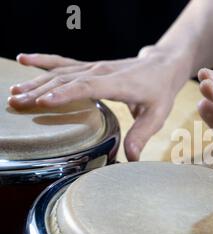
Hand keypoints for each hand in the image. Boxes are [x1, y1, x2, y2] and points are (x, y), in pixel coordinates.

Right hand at [9, 47, 190, 160]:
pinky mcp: (91, 67)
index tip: (44, 101)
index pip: (89, 86)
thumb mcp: (157, 114)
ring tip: (14, 93)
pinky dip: (43, 61)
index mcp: (119, 83)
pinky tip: (23, 60)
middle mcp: (102, 71)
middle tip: (18, 104)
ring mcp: (95, 67)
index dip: (66, 93)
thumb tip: (131, 158)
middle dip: (41, 91)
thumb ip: (142, 134)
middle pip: (67, 80)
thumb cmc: (160, 90)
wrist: (162, 65)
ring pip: (61, 72)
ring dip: (37, 81)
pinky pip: (64, 63)